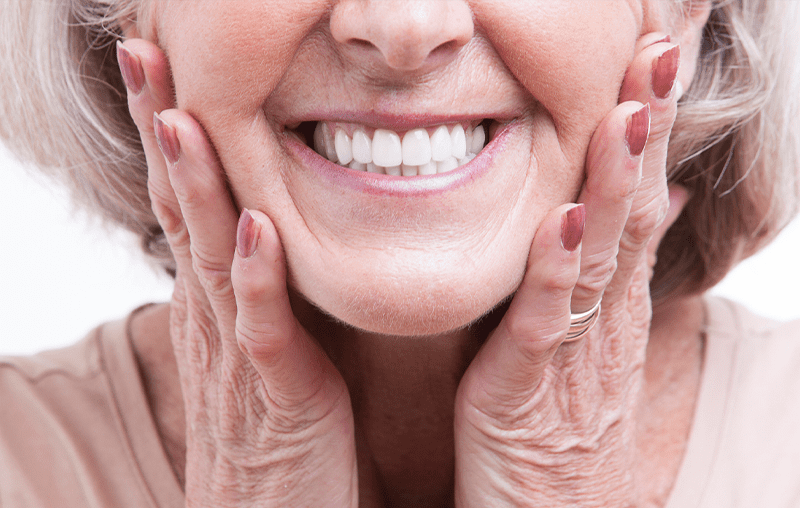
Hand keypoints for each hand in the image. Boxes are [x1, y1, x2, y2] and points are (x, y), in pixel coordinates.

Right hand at [117, 39, 357, 506]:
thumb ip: (259, 287)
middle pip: (180, 211)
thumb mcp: (260, 342)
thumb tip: (263, 228)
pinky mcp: (277, 394)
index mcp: (215, 301)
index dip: (171, 135)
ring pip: (210, 258)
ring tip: (182, 118)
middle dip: (164, 131)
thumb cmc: (273, 427)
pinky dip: (257, 280)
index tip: (162, 68)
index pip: (185, 202)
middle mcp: (214, 317)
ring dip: (195, 187)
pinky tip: (254, 230)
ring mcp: (239, 354)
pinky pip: (263, 330)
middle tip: (145, 54)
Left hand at [454, 35, 684, 506]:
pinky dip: (559, 271)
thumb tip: (649, 205)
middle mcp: (604, 316)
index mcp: (610, 299)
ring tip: (628, 112)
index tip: (653, 56)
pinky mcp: (531, 388)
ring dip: (616, 182)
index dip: (647, 127)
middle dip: (645, 129)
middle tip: (659, 50)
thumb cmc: (564, 422)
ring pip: (602, 255)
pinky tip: (565, 221)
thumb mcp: (592, 337)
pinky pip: (548, 322)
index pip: (636, 196)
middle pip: (631, 210)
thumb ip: (612, 269)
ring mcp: (575, 350)